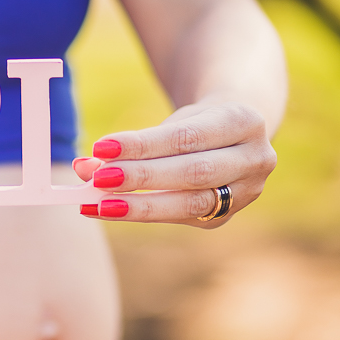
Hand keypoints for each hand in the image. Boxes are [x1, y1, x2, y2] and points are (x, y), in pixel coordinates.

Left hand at [72, 102, 276, 227]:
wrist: (237, 133)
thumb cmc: (196, 122)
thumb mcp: (170, 122)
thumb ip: (131, 145)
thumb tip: (85, 167)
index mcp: (244, 122)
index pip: (186, 137)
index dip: (143, 146)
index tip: (101, 148)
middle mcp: (255, 159)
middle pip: (192, 173)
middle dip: (141, 178)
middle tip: (98, 179)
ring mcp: (247, 192)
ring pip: (189, 204)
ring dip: (139, 205)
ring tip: (97, 203)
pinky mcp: (227, 215)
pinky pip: (181, 218)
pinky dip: (142, 214)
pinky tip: (108, 210)